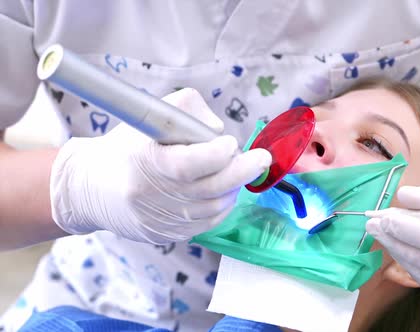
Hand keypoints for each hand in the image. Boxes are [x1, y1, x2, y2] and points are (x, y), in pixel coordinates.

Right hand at [50, 88, 270, 243]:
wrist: (90, 188)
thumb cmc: (126, 146)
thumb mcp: (150, 117)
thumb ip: (189, 112)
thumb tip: (220, 132)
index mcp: (142, 163)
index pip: (188, 165)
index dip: (217, 154)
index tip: (229, 142)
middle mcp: (149, 196)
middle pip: (209, 190)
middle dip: (242, 172)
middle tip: (261, 160)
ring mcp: (159, 221)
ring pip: (214, 208)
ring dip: (233, 188)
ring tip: (235, 170)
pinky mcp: (166, 235)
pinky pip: (207, 223)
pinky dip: (221, 206)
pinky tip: (222, 190)